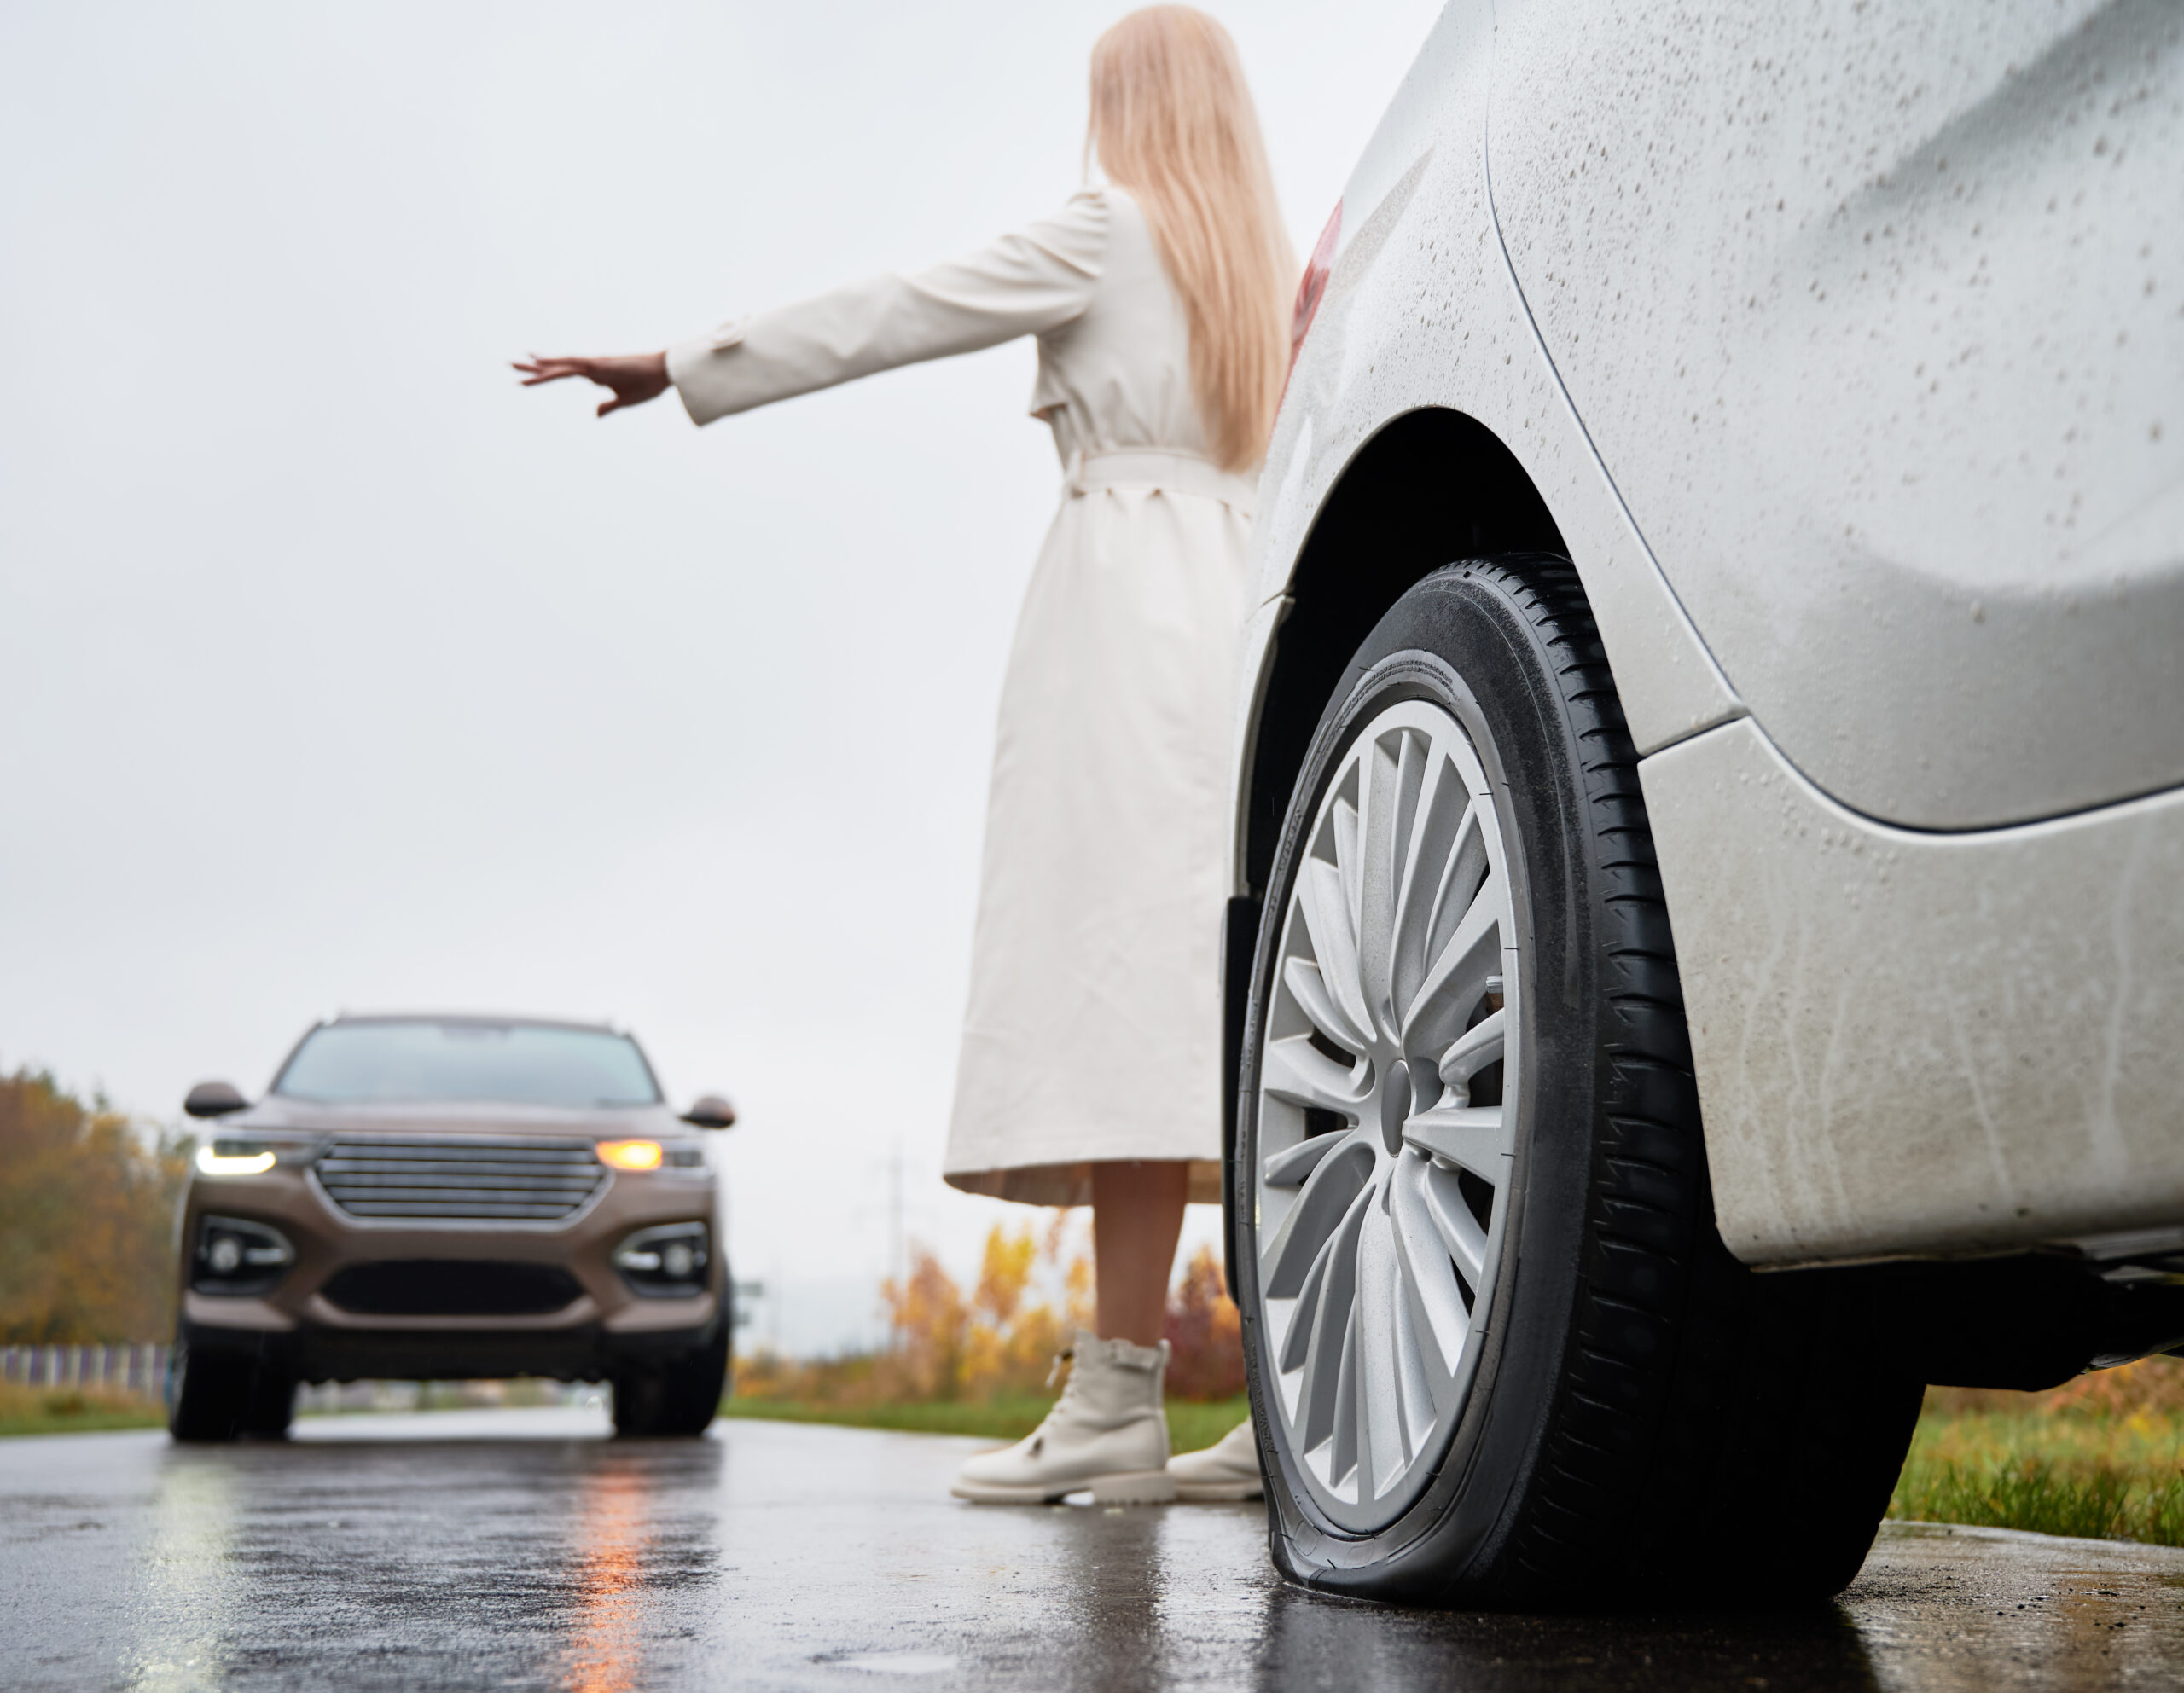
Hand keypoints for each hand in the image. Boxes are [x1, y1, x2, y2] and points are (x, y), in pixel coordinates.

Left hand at [513, 351, 669, 416]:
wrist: (665, 372)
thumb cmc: (648, 384)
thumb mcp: (625, 401)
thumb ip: (609, 406)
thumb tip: (594, 413)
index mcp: (595, 376)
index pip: (564, 373)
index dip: (546, 374)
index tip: (529, 374)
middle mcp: (590, 367)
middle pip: (556, 366)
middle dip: (533, 367)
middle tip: (510, 365)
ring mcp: (593, 364)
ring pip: (559, 365)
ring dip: (537, 367)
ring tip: (515, 365)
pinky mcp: (598, 365)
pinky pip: (571, 365)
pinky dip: (554, 365)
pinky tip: (539, 362)